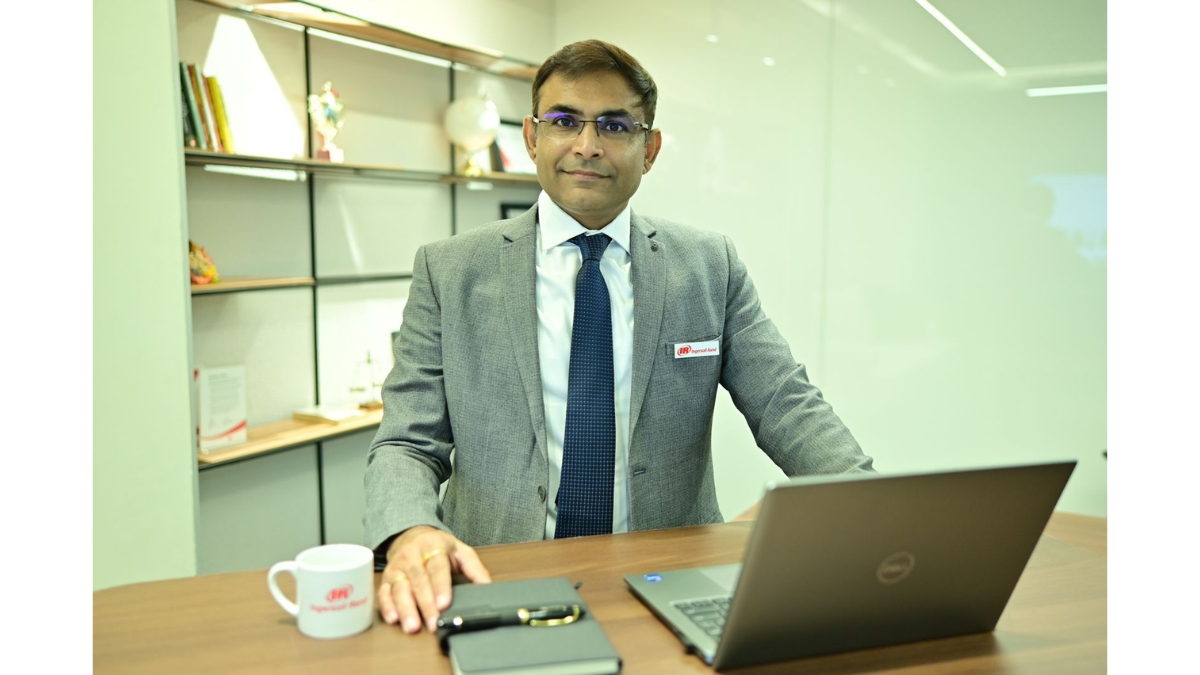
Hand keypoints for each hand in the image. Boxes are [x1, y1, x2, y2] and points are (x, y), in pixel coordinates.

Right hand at [377, 526, 491, 633]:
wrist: (411, 535)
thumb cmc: (437, 546)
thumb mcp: (460, 551)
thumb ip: (474, 568)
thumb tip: (488, 586)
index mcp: (433, 546)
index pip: (437, 567)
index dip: (440, 586)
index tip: (444, 603)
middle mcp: (412, 556)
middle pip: (418, 581)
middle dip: (425, 603)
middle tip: (433, 622)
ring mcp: (397, 567)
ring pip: (399, 588)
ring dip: (405, 608)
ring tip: (412, 626)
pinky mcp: (386, 578)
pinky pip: (383, 592)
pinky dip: (387, 606)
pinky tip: (393, 618)